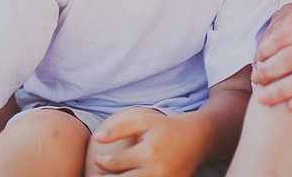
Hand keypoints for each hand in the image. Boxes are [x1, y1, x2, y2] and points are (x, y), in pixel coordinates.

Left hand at [89, 108, 204, 176]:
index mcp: (147, 153)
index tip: (96, 160)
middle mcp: (156, 171)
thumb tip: (97, 137)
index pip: (115, 164)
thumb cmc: (167, 127)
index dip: (102, 163)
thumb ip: (120, 128)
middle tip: (94, 176)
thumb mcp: (145, 121)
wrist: (197, 138)